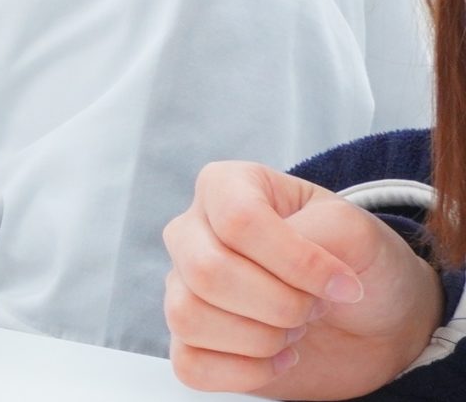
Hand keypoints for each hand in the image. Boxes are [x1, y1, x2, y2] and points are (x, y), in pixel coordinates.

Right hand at [165, 160, 446, 395]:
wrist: (376, 319)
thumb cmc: (359, 263)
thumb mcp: (357, 232)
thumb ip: (320, 237)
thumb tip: (291, 282)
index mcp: (225, 187)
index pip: (237, 219)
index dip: (295, 262)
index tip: (344, 284)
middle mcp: (192, 232)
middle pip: (206, 271)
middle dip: (280, 304)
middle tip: (316, 306)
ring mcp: (185, 287)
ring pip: (189, 316)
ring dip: (263, 337)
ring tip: (295, 329)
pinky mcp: (192, 341)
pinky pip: (190, 364)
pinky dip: (245, 372)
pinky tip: (278, 359)